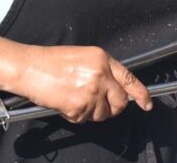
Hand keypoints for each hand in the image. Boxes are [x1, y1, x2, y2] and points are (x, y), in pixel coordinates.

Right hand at [16, 46, 151, 123]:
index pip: (129, 79)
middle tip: (97, 103)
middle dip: (112, 107)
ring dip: (92, 112)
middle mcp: (100, 75)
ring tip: (76, 98)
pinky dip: (76, 116)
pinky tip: (66, 103)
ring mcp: (90, 93)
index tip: (147, 103)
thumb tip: (115, 88)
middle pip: (120, 102)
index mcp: (102, 59)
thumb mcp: (83, 57)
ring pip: (103, 114)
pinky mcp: (79, 108)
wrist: (29, 68)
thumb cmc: (51, 61)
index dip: (141, 93)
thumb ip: (102, 71)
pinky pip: (85, 119)